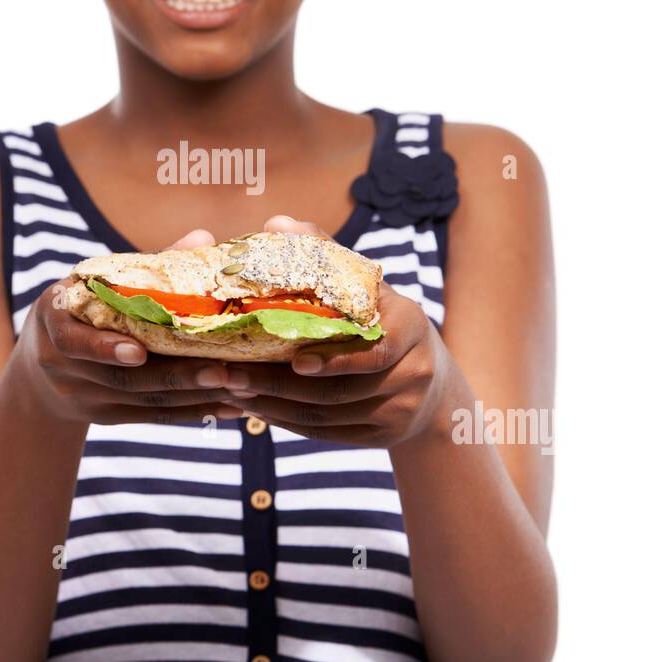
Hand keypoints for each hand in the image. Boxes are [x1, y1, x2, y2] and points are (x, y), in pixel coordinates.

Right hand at [17, 227, 249, 425]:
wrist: (40, 365)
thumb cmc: (82, 306)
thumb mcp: (96, 283)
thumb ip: (145, 266)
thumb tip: (202, 238)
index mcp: (56, 322)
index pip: (73, 341)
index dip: (104, 348)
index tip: (138, 351)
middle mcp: (64, 367)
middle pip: (123, 379)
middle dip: (175, 376)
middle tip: (221, 370)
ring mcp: (86, 397)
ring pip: (144, 402)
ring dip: (193, 397)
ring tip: (237, 388)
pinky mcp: (108, 416)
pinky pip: (153, 417)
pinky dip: (192, 412)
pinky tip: (229, 408)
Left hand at [218, 213, 457, 449]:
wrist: (430, 382)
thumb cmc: (382, 318)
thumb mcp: (366, 287)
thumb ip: (324, 255)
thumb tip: (276, 223)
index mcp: (410, 326)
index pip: (375, 350)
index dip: (335, 359)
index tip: (293, 360)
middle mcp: (413, 372)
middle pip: (341, 391)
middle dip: (280, 386)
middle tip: (231, 376)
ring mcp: (401, 410)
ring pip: (329, 417)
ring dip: (276, 407)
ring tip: (234, 391)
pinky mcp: (385, 438)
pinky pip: (328, 433)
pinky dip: (289, 423)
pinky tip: (257, 410)